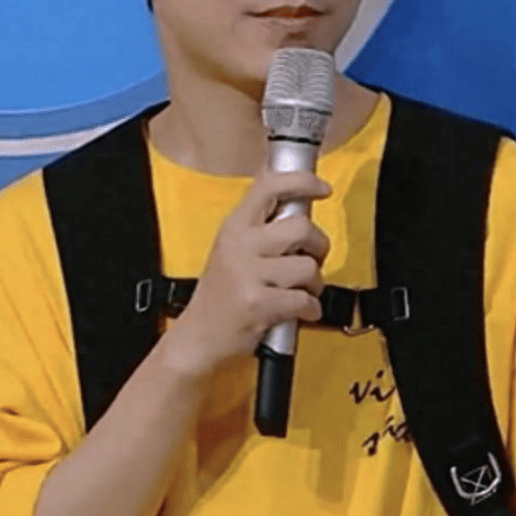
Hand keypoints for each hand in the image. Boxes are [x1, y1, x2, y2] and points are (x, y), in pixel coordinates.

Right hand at [161, 170, 330, 379]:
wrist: (198, 336)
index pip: (269, 187)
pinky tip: (297, 311)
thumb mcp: (231, 248)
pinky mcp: (258, 304)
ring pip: (309, 267)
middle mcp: (239, 245)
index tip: (321, 187)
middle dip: (318, 246)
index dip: (302, 182)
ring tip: (299, 291)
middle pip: (301, 227)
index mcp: (233, 227)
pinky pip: (306, 301)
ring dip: (314, 284)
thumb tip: (293, 194)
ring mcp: (247, 274)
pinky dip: (310, 309)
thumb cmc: (220, 294)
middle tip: (309, 258)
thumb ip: (259, 224)